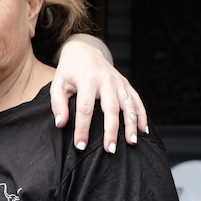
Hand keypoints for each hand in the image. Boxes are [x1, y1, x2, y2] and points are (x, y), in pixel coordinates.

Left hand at [50, 34, 147, 153]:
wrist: (83, 50)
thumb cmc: (69, 71)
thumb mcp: (57, 84)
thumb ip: (58, 104)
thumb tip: (61, 124)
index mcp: (87, 80)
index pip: (85, 109)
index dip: (83, 129)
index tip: (80, 146)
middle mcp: (106, 80)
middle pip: (110, 109)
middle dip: (111, 131)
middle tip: (110, 150)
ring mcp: (118, 81)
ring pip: (128, 105)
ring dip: (131, 125)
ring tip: (131, 142)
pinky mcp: (126, 83)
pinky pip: (137, 100)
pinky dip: (142, 115)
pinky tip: (143, 130)